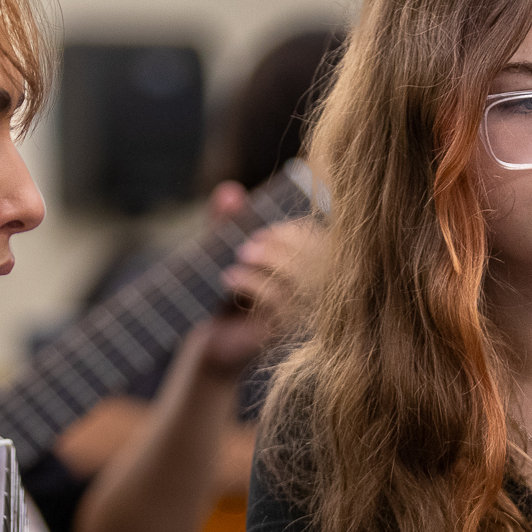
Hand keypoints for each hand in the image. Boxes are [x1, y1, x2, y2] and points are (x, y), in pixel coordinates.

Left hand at [197, 181, 322, 376]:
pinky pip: (279, 302)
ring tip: (239, 258)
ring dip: (267, 260)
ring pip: (300, 278)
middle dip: (281, 243)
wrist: (211, 341)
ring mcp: (303, 315)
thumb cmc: (225, 292)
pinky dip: (251, 283)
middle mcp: (315, 292)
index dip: (294, 231)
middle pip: (318, 256)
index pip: (320, 240)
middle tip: (246, 246)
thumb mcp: (222, 251)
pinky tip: (229, 280)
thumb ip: (226, 221)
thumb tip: (229, 191)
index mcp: (310, 269)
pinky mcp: (284, 334)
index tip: (260, 231)